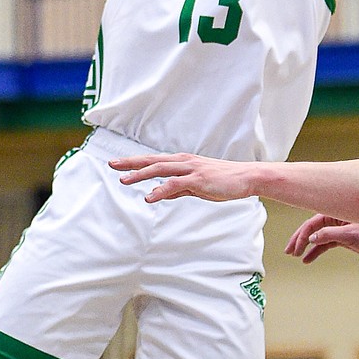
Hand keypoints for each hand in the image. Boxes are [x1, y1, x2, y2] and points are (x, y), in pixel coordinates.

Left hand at [109, 152, 258, 203]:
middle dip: (131, 163)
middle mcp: (184, 162)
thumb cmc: (222, 182)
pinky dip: (161, 189)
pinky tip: (149, 197)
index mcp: (182, 162)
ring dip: (141, 174)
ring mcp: (191, 169)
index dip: (135, 162)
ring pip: (160, 169)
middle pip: (152, 161)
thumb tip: (159, 193)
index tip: (118, 164)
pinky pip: (175, 184)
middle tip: (111, 164)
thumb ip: (178, 189)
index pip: (153, 161)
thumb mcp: (196, 187)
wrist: (246, 178)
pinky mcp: (198, 179)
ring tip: (124, 181)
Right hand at [285, 214, 358, 263]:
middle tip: (289, 251)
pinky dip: (316, 251)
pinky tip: (308, 258)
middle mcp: (334, 218)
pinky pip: (325, 244)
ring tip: (296, 255)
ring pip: (317, 237)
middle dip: (299, 239)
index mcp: (335, 212)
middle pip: (311, 228)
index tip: (295, 247)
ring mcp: (338, 228)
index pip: (312, 223)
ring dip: (305, 245)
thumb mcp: (350, 234)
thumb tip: (311, 238)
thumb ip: (329, 235)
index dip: (302, 235)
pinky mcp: (343, 238)